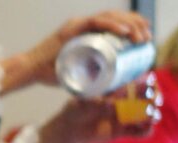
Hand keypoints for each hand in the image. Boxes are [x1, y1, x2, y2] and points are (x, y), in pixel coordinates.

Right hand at [28, 11, 151, 85]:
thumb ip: (93, 78)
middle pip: (115, 17)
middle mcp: (84, 24)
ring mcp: (78, 24)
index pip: (114, 22)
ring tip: (140, 36)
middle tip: (147, 38)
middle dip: (135, 24)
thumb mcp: (79, 74)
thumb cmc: (51, 74)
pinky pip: (96, 22)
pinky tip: (125, 31)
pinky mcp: (71, 29)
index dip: (132, 25)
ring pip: (109, 17)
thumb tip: (112, 90)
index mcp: (87, 32)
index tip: (145, 36)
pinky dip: (112, 25)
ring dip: (128, 25)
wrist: (30, 71)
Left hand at [48, 76, 160, 142]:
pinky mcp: (122, 131)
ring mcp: (124, 117)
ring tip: (150, 116)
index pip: (137, 81)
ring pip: (145, 114)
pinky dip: (146, 131)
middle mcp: (123, 101)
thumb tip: (118, 97)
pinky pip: (138, 132)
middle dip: (154, 96)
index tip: (150, 81)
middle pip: (146, 97)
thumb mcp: (85, 101)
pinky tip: (147, 128)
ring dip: (152, 114)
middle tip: (153, 99)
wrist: (68, 129)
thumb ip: (101, 99)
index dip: (147, 81)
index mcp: (116, 89)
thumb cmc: (74, 109)